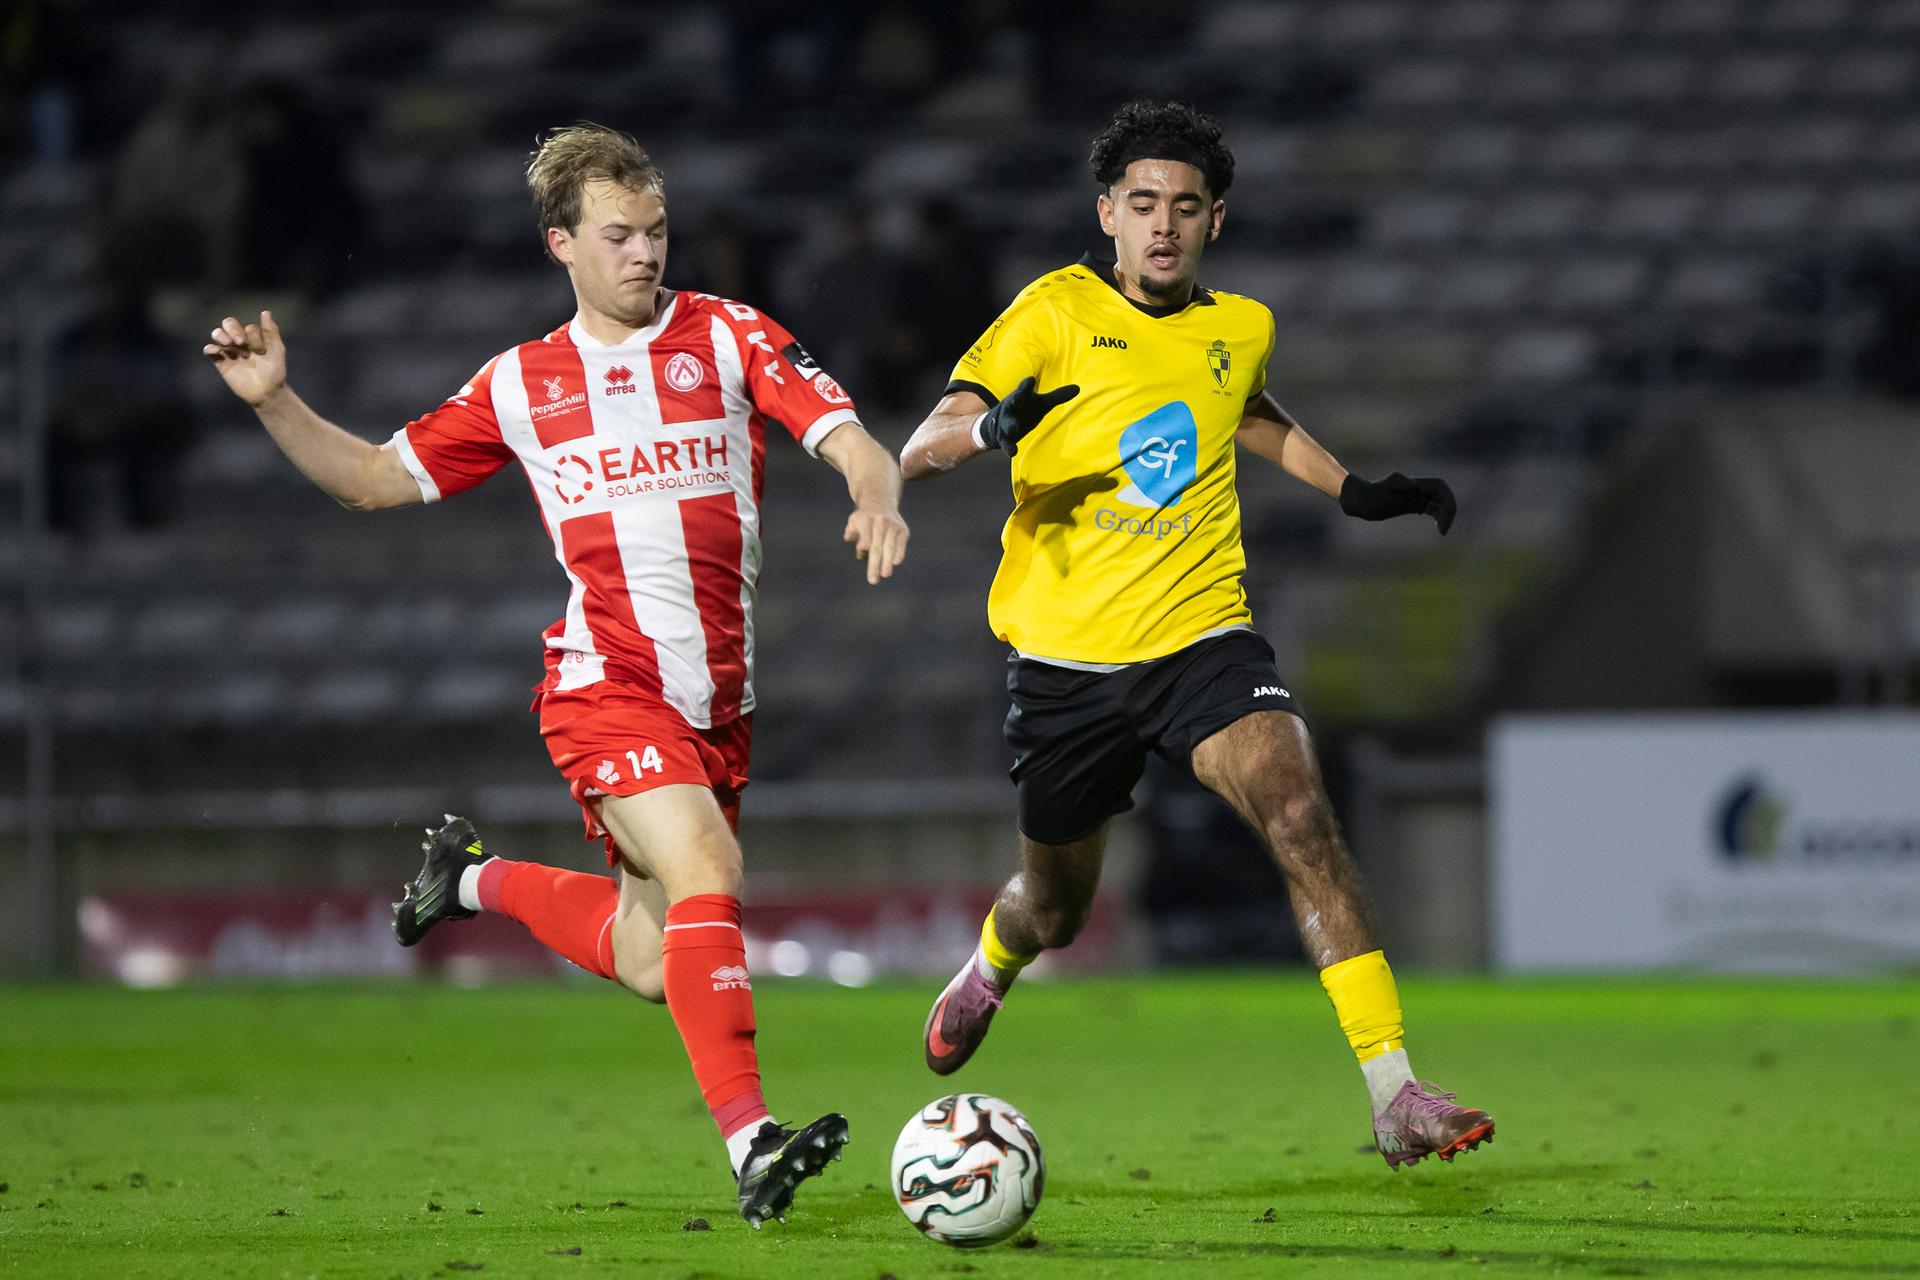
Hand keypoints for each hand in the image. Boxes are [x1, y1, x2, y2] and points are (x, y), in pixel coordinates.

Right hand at [202, 311, 286, 406]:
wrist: (267, 392)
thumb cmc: (274, 371)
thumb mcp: (276, 350)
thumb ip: (271, 332)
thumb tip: (265, 312)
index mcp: (254, 337)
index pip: (249, 328)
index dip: (254, 337)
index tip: (261, 352)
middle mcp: (240, 341)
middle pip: (229, 323)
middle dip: (233, 329)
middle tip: (240, 342)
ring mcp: (229, 351)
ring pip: (217, 334)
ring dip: (221, 335)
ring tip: (230, 344)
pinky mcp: (220, 362)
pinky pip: (210, 350)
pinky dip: (210, 348)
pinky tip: (216, 350)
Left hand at [844, 505, 908, 584]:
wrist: (881, 503)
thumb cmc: (864, 518)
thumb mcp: (853, 521)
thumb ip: (851, 531)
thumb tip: (849, 538)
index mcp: (866, 520)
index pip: (866, 539)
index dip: (863, 547)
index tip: (861, 555)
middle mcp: (881, 522)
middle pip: (877, 547)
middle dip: (875, 565)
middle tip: (873, 580)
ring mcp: (894, 526)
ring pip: (890, 547)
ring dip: (887, 563)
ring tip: (885, 574)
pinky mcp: (903, 530)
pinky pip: (901, 545)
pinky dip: (899, 554)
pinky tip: (894, 563)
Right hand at [975, 377, 1078, 456]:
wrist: (996, 424)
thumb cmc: (1025, 409)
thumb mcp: (1041, 403)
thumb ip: (1057, 396)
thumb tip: (1078, 388)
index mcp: (1022, 396)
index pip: (1024, 388)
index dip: (1026, 384)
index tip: (1030, 380)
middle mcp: (1012, 407)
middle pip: (1014, 401)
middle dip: (1016, 399)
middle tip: (1018, 396)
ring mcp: (1006, 422)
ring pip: (1007, 423)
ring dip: (1010, 425)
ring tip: (1012, 429)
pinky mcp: (1003, 437)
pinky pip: (1006, 443)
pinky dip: (1009, 448)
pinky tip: (1012, 453)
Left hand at [1339, 472, 1456, 534]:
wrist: (1361, 500)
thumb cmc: (1372, 494)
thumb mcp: (1385, 488)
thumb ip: (1398, 483)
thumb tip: (1415, 486)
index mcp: (1416, 483)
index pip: (1441, 487)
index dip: (1447, 500)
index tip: (1442, 519)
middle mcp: (1419, 489)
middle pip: (1444, 496)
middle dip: (1449, 511)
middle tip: (1443, 531)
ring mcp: (1417, 497)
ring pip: (1440, 504)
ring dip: (1445, 516)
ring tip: (1442, 532)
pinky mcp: (1413, 505)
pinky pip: (1433, 510)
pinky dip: (1439, 518)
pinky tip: (1439, 529)